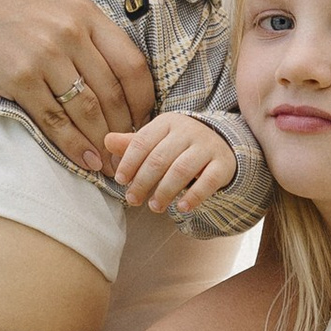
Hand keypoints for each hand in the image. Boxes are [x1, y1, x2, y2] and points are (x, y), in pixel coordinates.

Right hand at [0, 0, 154, 174]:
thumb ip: (85, 18)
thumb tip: (110, 50)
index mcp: (87, 13)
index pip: (132, 65)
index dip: (144, 99)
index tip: (143, 118)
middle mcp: (72, 35)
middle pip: (112, 93)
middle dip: (125, 128)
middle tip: (130, 149)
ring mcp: (46, 57)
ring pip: (87, 111)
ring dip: (103, 142)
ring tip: (112, 162)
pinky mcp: (19, 78)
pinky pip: (54, 120)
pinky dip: (73, 145)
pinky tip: (85, 160)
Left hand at [110, 113, 237, 216]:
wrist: (221, 143)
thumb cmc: (179, 145)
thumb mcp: (157, 140)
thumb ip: (132, 144)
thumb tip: (107, 142)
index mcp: (167, 123)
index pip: (143, 142)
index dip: (129, 162)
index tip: (121, 181)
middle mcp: (188, 131)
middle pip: (160, 158)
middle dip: (143, 182)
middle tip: (133, 200)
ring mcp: (207, 147)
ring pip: (182, 170)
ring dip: (165, 191)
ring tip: (155, 207)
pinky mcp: (223, 164)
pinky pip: (208, 181)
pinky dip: (194, 196)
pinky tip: (181, 208)